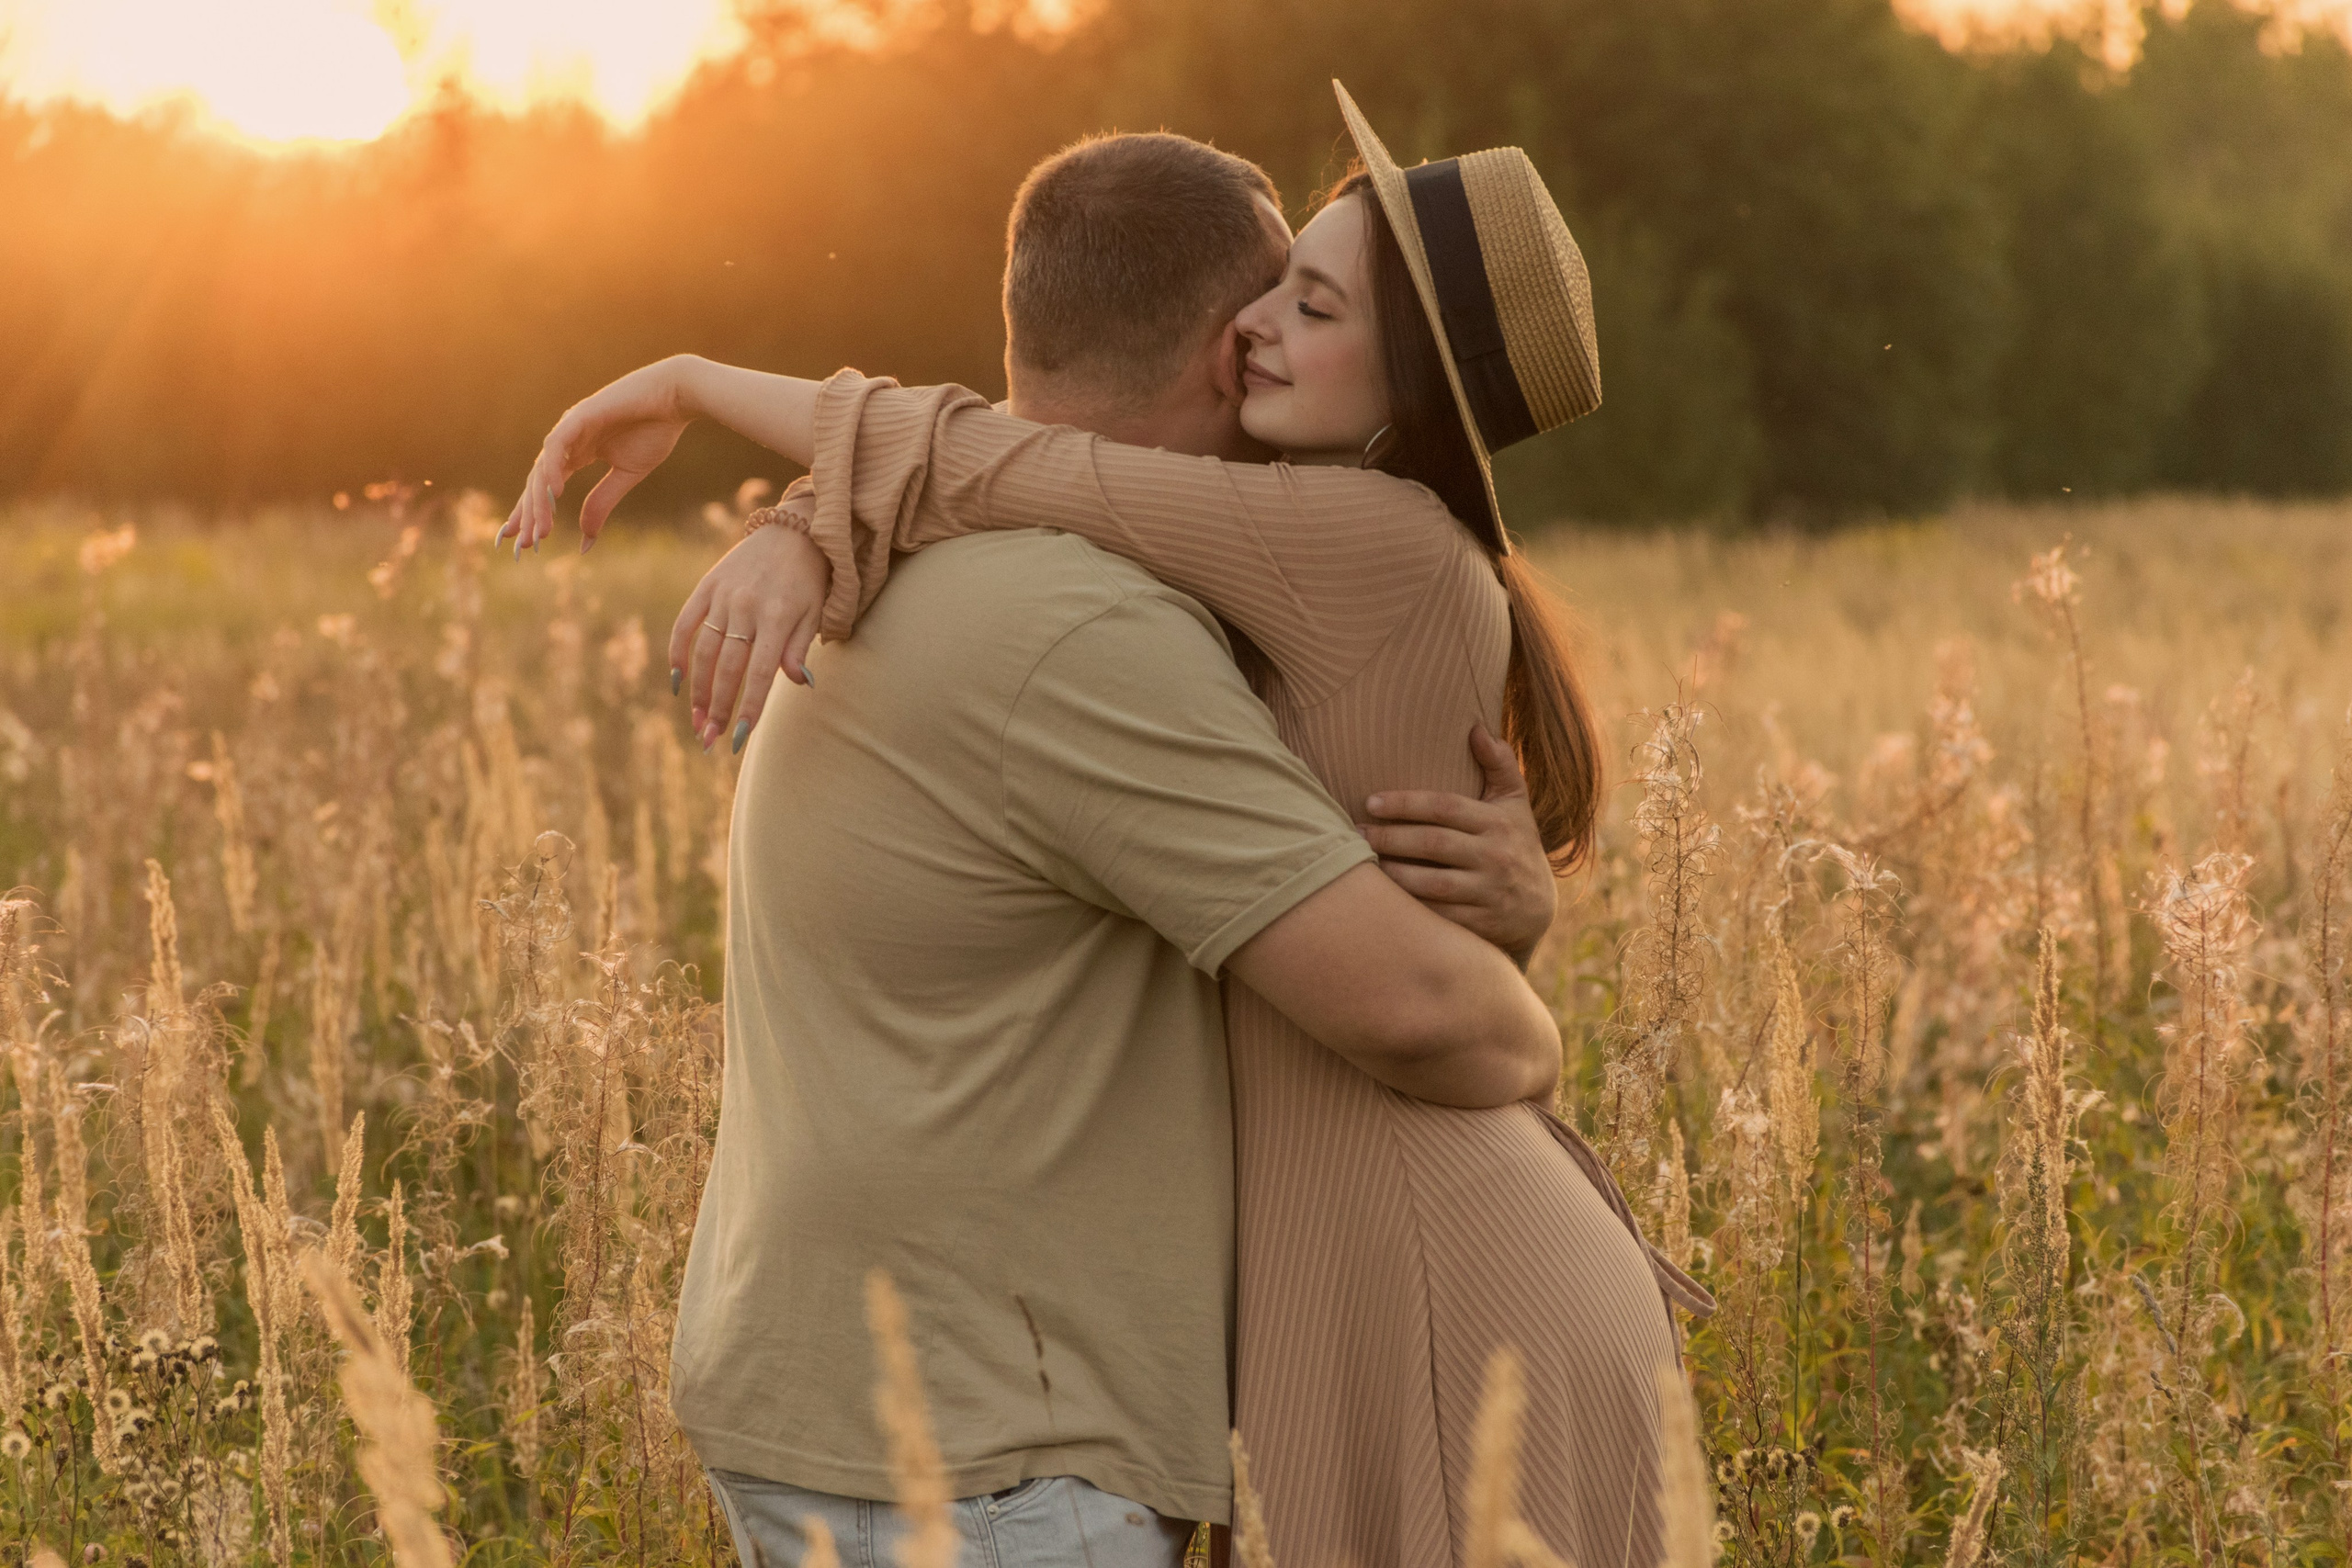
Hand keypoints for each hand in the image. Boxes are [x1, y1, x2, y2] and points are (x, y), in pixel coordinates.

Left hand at [501, 356, 698, 556]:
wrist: (676, 397)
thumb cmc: (655, 430)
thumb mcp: (627, 475)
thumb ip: (602, 503)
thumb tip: (584, 540)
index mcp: (578, 453)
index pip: (546, 487)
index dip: (533, 512)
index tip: (522, 541)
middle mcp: (568, 441)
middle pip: (538, 482)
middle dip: (528, 514)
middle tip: (522, 545)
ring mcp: (571, 426)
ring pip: (544, 468)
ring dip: (539, 501)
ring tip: (539, 531)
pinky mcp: (581, 415)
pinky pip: (558, 445)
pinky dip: (553, 469)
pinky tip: (553, 493)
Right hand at [669, 513, 832, 753]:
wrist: (795, 529)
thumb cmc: (810, 580)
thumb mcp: (815, 613)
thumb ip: (799, 649)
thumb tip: (799, 684)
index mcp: (777, 618)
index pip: (759, 674)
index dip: (748, 708)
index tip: (739, 740)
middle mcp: (747, 608)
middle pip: (727, 667)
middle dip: (717, 707)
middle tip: (709, 740)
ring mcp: (723, 596)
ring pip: (704, 651)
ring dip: (697, 689)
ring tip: (697, 720)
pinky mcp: (707, 585)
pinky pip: (685, 623)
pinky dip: (677, 652)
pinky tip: (676, 681)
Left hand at [1362, 725, 1556, 963]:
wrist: (1540, 907)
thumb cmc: (1515, 844)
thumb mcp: (1515, 804)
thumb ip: (1498, 764)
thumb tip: (1475, 726)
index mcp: (1498, 822)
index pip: (1445, 807)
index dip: (1406, 803)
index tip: (1370, 801)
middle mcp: (1496, 856)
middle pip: (1433, 843)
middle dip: (1389, 837)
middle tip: (1355, 833)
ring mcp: (1489, 893)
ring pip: (1432, 883)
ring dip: (1393, 873)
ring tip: (1362, 862)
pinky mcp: (1482, 925)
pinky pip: (1438, 917)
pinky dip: (1409, 907)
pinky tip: (1383, 897)